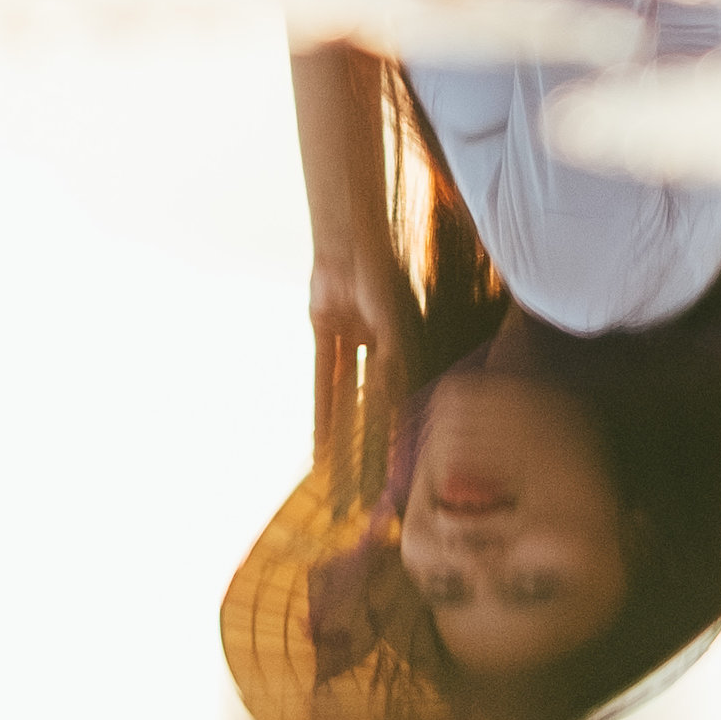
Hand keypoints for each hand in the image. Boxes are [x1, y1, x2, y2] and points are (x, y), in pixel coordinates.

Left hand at [311, 244, 407, 458]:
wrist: (348, 239)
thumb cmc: (380, 277)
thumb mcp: (389, 326)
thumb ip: (388, 365)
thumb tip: (384, 408)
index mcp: (403, 345)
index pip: (400, 400)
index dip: (397, 434)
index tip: (396, 470)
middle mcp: (379, 346)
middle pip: (372, 402)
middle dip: (367, 438)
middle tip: (363, 480)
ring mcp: (351, 339)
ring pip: (345, 392)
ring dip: (340, 426)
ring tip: (335, 466)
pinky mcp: (324, 332)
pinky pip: (322, 375)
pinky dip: (320, 403)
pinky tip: (317, 431)